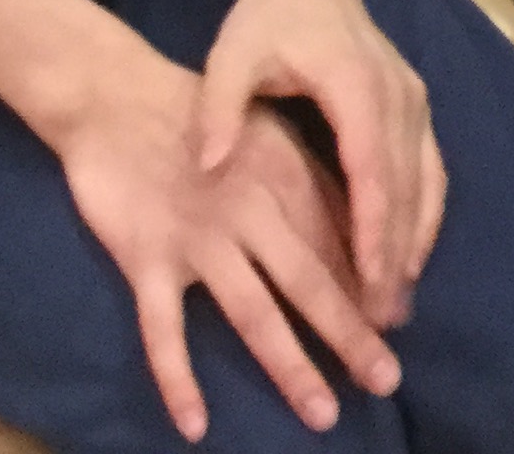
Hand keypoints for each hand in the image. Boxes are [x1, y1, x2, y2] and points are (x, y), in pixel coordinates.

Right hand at [53, 47, 401, 439]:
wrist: (113, 93)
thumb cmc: (199, 114)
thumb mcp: (267, 134)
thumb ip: (311, 181)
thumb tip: (365, 236)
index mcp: (283, 176)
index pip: (337, 241)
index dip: (371, 287)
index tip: (400, 329)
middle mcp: (248, 211)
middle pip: (308, 284)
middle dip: (350, 335)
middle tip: (386, 380)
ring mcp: (197, 238)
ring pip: (252, 314)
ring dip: (289, 365)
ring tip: (322, 413)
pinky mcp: (146, 257)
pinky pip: (162, 330)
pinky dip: (178, 378)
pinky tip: (195, 426)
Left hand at [200, 0, 445, 329]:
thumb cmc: (267, 17)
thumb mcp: (231, 55)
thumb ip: (218, 110)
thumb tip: (205, 167)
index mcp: (355, 87)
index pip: (371, 171)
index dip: (373, 232)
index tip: (368, 284)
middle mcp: (397, 97)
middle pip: (405, 188)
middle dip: (396, 257)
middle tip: (381, 321)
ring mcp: (413, 101)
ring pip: (426, 184)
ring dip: (415, 244)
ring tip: (396, 304)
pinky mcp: (416, 106)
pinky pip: (430, 170)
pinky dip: (423, 217)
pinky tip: (409, 258)